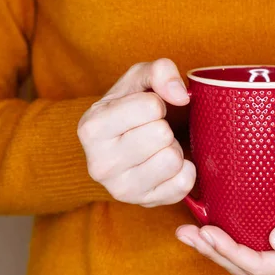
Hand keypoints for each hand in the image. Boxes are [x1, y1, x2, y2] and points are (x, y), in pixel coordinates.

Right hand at [78, 58, 195, 206]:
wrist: (121, 147)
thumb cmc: (130, 110)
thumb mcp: (138, 80)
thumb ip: (159, 71)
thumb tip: (180, 95)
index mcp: (91, 128)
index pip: (150, 107)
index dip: (156, 103)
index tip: (144, 111)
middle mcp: (99, 164)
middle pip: (161, 134)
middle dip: (164, 127)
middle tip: (152, 131)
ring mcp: (120, 189)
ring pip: (172, 159)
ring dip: (172, 149)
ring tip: (157, 148)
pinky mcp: (144, 204)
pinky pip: (184, 183)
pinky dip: (184, 170)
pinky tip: (167, 166)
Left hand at [176, 161, 274, 274]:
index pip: (262, 266)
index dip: (231, 252)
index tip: (207, 232)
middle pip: (246, 269)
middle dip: (214, 252)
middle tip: (186, 234)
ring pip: (243, 263)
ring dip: (213, 250)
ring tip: (186, 234)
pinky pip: (247, 250)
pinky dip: (223, 243)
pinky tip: (204, 230)